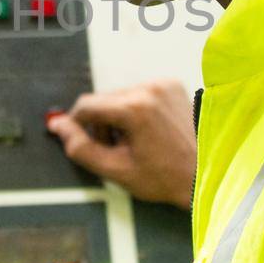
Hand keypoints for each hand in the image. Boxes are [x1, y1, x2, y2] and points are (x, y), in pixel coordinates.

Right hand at [47, 79, 195, 209]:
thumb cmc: (166, 177)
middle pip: (103, 100)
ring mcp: (163, 85)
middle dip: (101, 124)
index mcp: (135, 108)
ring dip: (117, 116)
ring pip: (119, 96)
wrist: (204, 174)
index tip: (81, 140)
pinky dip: (135, 109)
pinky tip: (147, 131)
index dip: (76, 124)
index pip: (86, 105)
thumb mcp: (115, 170)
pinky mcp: (171, 85)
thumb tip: (59, 127)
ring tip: (133, 142)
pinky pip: (138, 93)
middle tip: (115, 149)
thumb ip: (80, 148)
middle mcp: (150, 89)